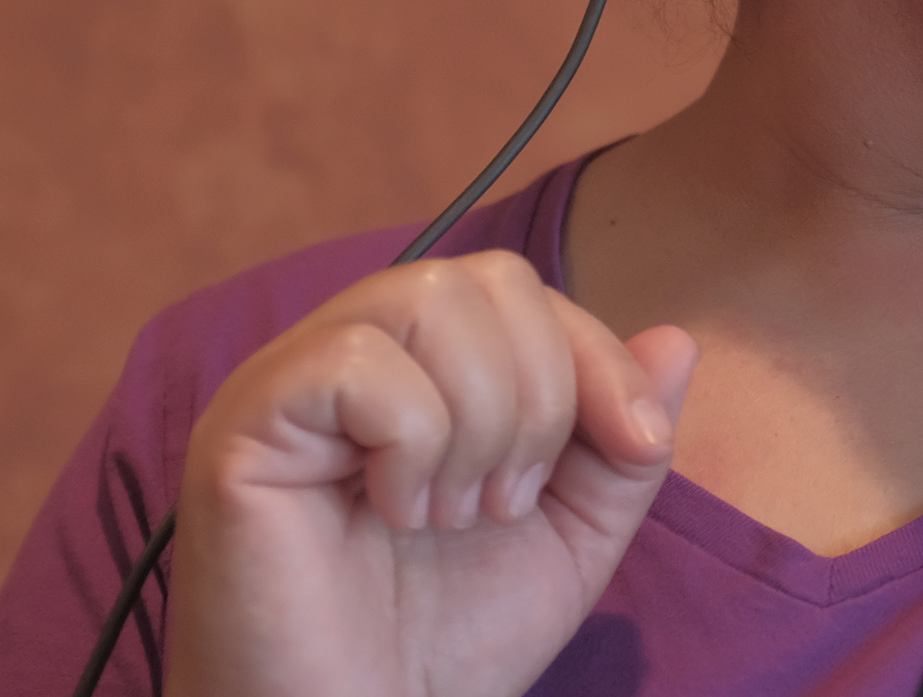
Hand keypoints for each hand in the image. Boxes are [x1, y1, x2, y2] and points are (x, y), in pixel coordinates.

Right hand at [165, 250, 696, 696]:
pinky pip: (359, 362)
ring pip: (427, 299)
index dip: (599, 355)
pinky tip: (395, 513)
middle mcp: (349, 352)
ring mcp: (288, 380)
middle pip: (486, 278)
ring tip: (451, 515)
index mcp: (420, 367)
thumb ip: (621, 444)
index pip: (524, 291)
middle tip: (507, 505)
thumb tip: (678, 340)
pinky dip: (413, 443)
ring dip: (481, 421)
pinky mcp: (244, 423)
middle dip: (541, 394)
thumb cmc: (448, 644)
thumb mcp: (571, 535)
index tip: (637, 445)